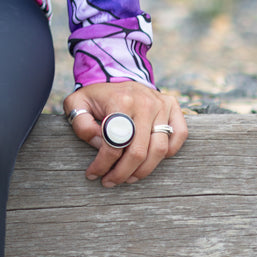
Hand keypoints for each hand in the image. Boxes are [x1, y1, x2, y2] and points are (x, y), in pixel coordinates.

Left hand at [63, 80, 186, 186]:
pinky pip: (179, 136)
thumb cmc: (96, 96)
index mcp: (119, 101)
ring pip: (159, 150)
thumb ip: (81, 123)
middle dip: (122, 173)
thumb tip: (99, 143)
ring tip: (128, 177)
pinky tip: (151, 159)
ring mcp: (161, 104)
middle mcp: (144, 103)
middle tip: (110, 181)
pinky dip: (168, 153)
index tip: (93, 174)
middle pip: (138, 151)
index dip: (103, 164)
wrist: (114, 75)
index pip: (114, 143)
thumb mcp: (77, 103)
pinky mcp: (173, 107)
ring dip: (144, 171)